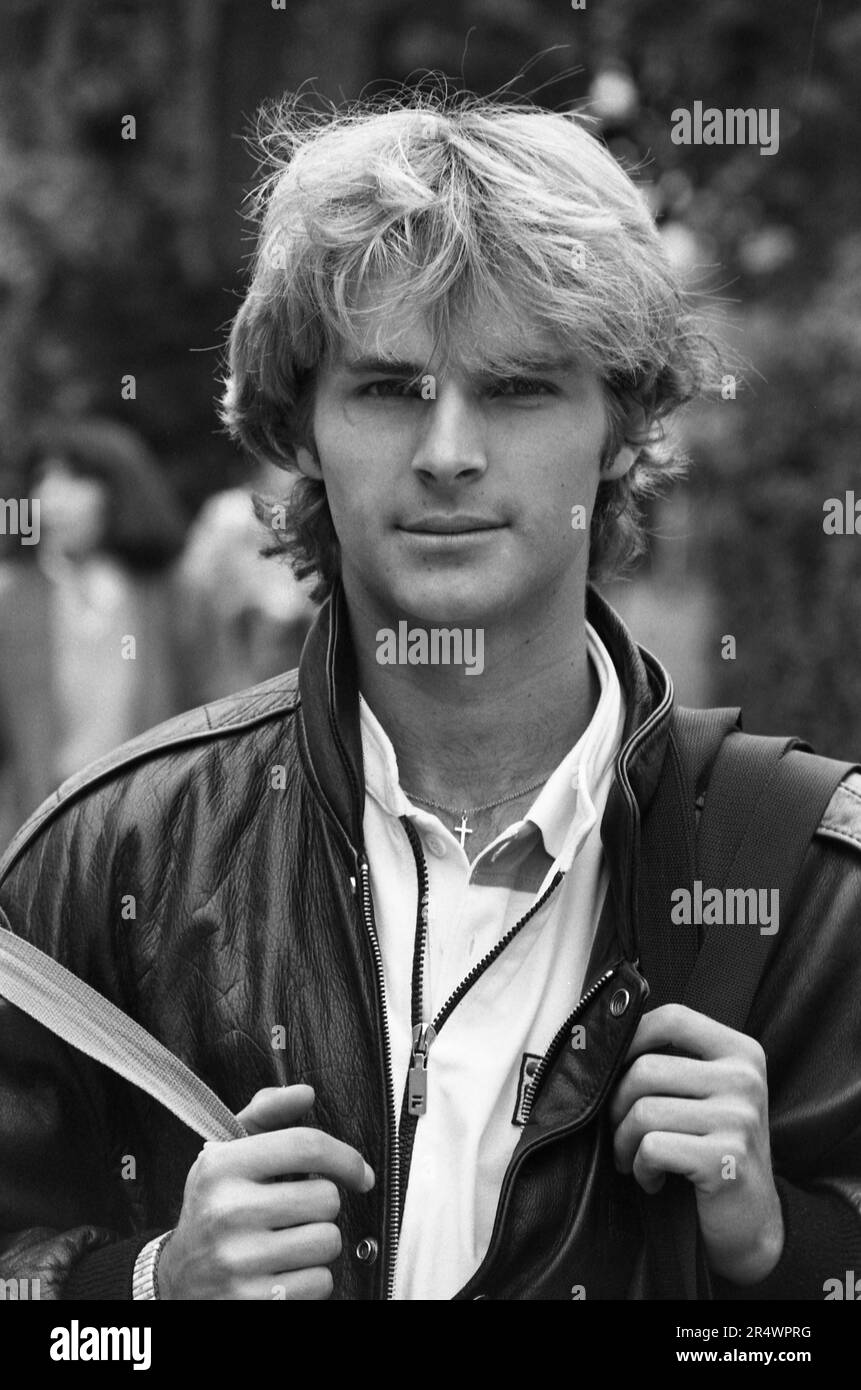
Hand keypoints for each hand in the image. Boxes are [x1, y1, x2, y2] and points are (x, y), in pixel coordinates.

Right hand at [158, 1084, 373, 1299]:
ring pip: (327, 1242)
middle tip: (299, 1211)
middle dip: (323, 1205)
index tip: (359, 1173)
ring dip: (319, 1242)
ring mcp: (237, 1261)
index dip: (345, 1157)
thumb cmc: (215, 1206)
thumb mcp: (228, 1153)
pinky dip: (313, 1279)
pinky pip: (320, 1283)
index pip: (306, 1146)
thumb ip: (267, 1114)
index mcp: (223, 1166)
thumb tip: (306, 1093)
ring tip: (291, 1240)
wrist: (176, 1280)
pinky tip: (286, 1271)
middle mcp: (227, 1211)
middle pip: (326, 1198)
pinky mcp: (251, 1301)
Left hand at [608, 1003, 783, 1284]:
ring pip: (643, 1111)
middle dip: (616, 1105)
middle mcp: (745, 1079)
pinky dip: (641, 1168)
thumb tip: (606, 1040)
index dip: (631, 1037)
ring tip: (633, 1158)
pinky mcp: (726, 1160)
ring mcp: (740, 1119)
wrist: (749, 1220)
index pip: (673, 1018)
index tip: (613, 1066)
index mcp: (741, 1052)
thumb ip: (674, 1061)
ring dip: (623, 1142)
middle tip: (619, 1131)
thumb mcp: (708, 1093)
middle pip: (646, 1069)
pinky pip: (652, 1148)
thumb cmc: (714, 1148)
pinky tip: (653, 1179)